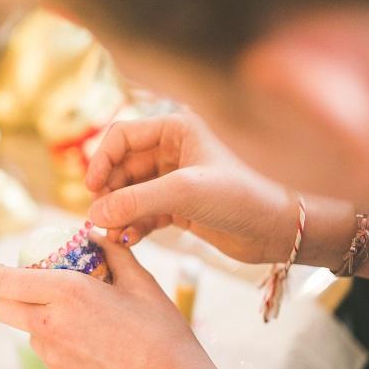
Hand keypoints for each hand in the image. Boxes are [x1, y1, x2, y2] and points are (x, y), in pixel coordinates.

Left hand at [0, 235, 230, 368]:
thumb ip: (112, 253)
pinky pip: (52, 361)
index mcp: (67, 293)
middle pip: (0, 309)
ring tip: (88, 327)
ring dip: (44, 325)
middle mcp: (51, 326)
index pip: (3, 281)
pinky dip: (66, 353)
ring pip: (30, 335)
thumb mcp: (141, 282)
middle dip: (7, 298)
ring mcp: (53, 360)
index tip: (3, 271)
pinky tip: (100, 356)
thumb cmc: (162, 335)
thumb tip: (94, 236)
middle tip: (32, 293)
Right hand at [86, 112, 295, 264]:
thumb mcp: (184, 192)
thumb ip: (136, 201)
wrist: (276, 230)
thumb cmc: (241, 197)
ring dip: (119, 212)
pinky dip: (133, 225)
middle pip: (122, 166)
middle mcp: (174, 150)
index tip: (91, 189)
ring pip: (131, 192)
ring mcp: (176, 180)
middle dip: (109, 192)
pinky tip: (129, 239)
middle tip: (100, 218)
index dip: (101, 160)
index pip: (122, 136)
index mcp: (177, 129)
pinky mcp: (180, 207)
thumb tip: (94, 214)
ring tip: (113, 234)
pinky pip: (144, 212)